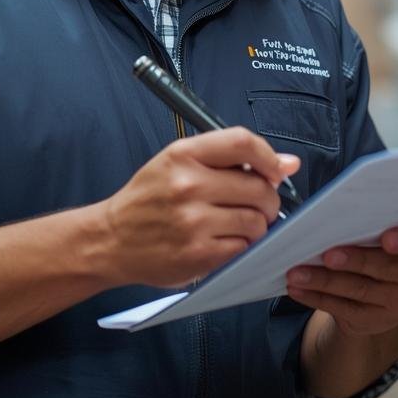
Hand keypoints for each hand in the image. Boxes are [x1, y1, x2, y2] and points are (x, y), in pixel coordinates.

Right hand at [102, 128, 299, 288]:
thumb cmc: (148, 199)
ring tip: (239, 224)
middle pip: (258, 187)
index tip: (276, 169)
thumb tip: (287, 163)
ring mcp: (192, 221)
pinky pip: (243, 247)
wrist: (111, 239)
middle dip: (268, 198)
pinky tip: (225, 241)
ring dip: (257, 225)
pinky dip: (242, 246)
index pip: (242, 143)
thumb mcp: (177, 163)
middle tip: (257, 204)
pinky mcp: (197, 254)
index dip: (269, 156)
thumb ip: (229, 159)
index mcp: (183, 155)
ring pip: (256, 221)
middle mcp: (187, 185)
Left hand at [284, 226, 397, 336]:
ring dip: (324, 281)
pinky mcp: (374, 321)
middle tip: (328, 255)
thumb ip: (377, 221)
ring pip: (359, 291)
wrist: (384, 290)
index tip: (386, 238)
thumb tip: (344, 207)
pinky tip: (297, 289)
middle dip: (355, 261)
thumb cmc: (380, 244)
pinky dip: (317, 298)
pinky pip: (343, 309)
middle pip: (385, 269)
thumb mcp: (388, 230)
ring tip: (297, 273)